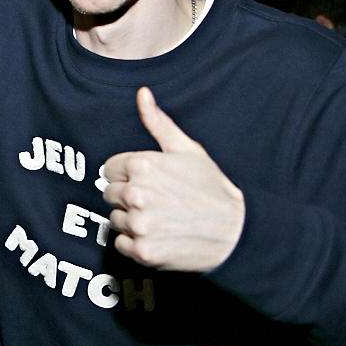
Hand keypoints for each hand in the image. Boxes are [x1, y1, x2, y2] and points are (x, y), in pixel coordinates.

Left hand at [101, 87, 244, 272]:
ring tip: (161, 218)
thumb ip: (158, 123)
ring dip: (132, 220)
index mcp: (142, 166)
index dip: (129, 175)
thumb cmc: (212, 189)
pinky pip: (120, 244)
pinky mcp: (142, 250)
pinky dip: (135, 243)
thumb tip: (142, 94)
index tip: (150, 182)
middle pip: (109, 194)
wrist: (236, 231)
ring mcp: (139, 224)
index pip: (110, 169)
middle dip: (128, 197)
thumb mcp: (188, 149)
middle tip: (157, 201)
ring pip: (115, 219)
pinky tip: (158, 235)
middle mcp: (136, 194)